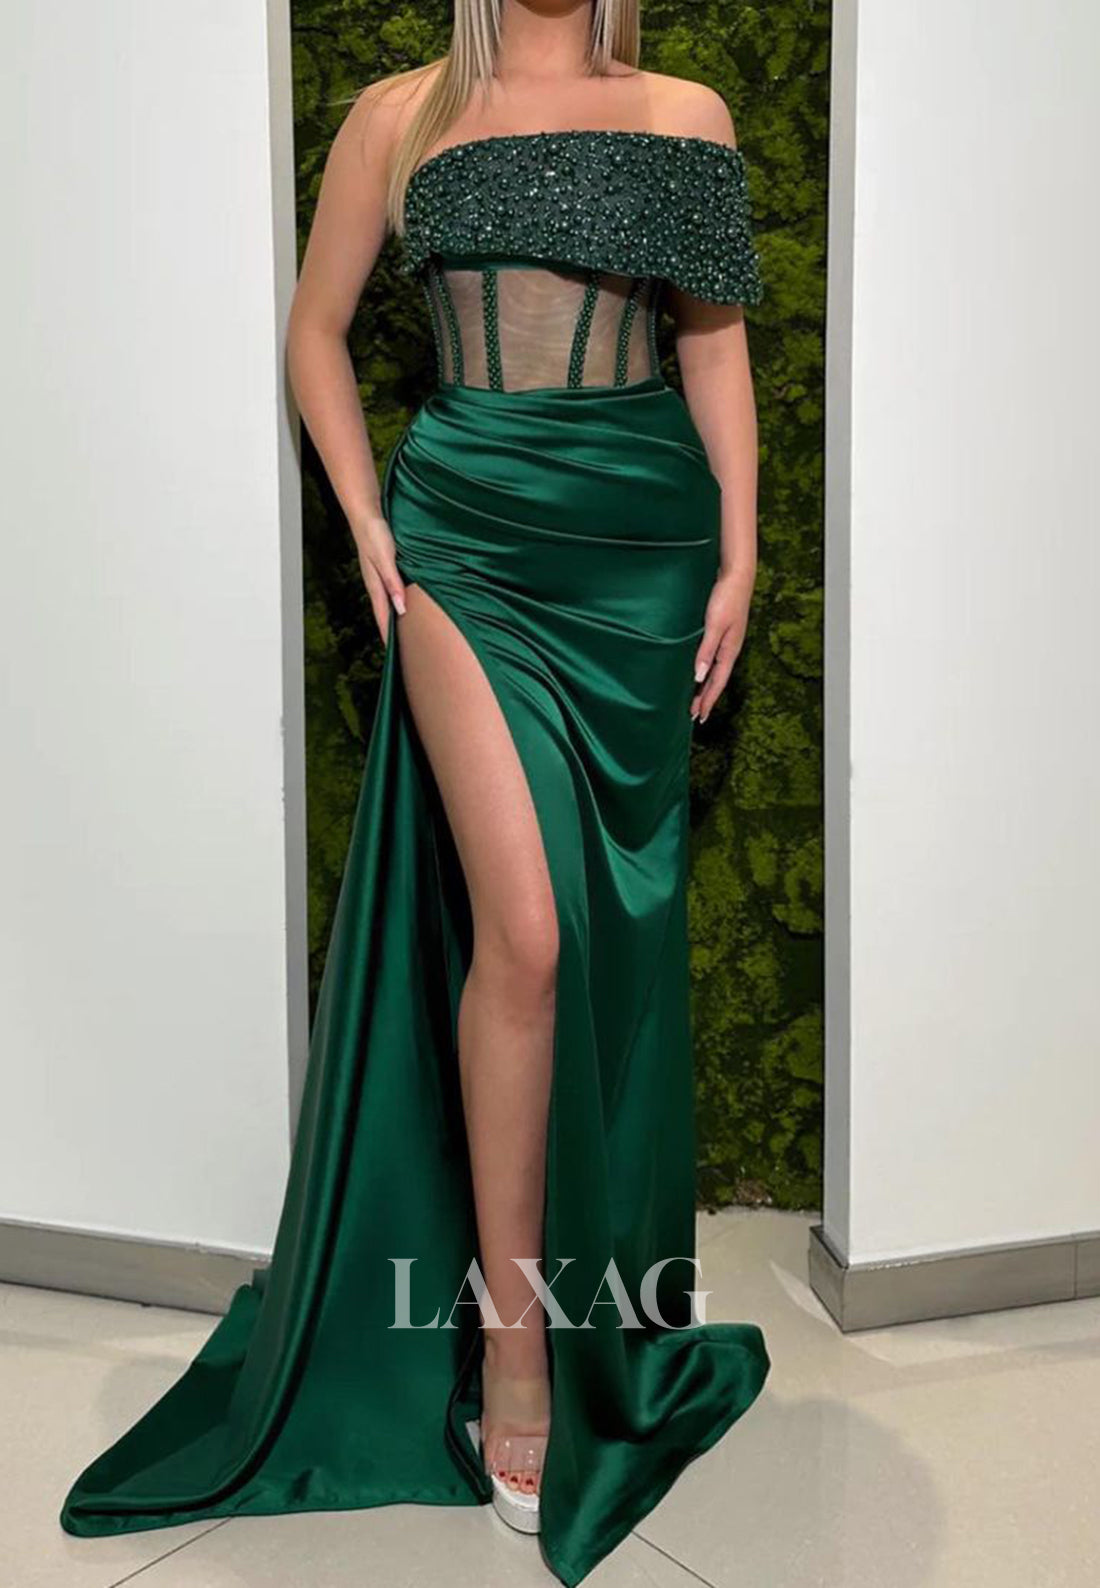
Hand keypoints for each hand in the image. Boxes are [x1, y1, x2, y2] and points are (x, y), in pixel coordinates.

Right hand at [353, 511, 406, 643]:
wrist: (365, 513)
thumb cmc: (375, 533)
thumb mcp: (386, 559)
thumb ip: (393, 583)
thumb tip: (400, 609)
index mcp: (376, 585)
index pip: (382, 617)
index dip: (388, 636)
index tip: (395, 655)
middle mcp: (376, 584)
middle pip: (384, 614)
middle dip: (391, 632)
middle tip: (402, 651)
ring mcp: (379, 577)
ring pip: (388, 603)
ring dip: (394, 618)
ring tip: (404, 633)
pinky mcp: (384, 568)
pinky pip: (391, 591)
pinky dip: (397, 602)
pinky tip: (403, 603)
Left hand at [691, 571, 751, 723]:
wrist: (737, 575)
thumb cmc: (726, 597)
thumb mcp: (715, 625)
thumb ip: (706, 651)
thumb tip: (699, 677)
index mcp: (729, 650)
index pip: (717, 682)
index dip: (707, 700)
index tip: (699, 716)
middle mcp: (729, 649)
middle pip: (716, 680)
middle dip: (706, 698)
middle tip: (695, 715)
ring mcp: (727, 641)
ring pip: (715, 671)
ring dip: (705, 686)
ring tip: (696, 700)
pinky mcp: (723, 632)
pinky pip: (713, 659)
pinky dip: (706, 670)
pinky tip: (700, 672)